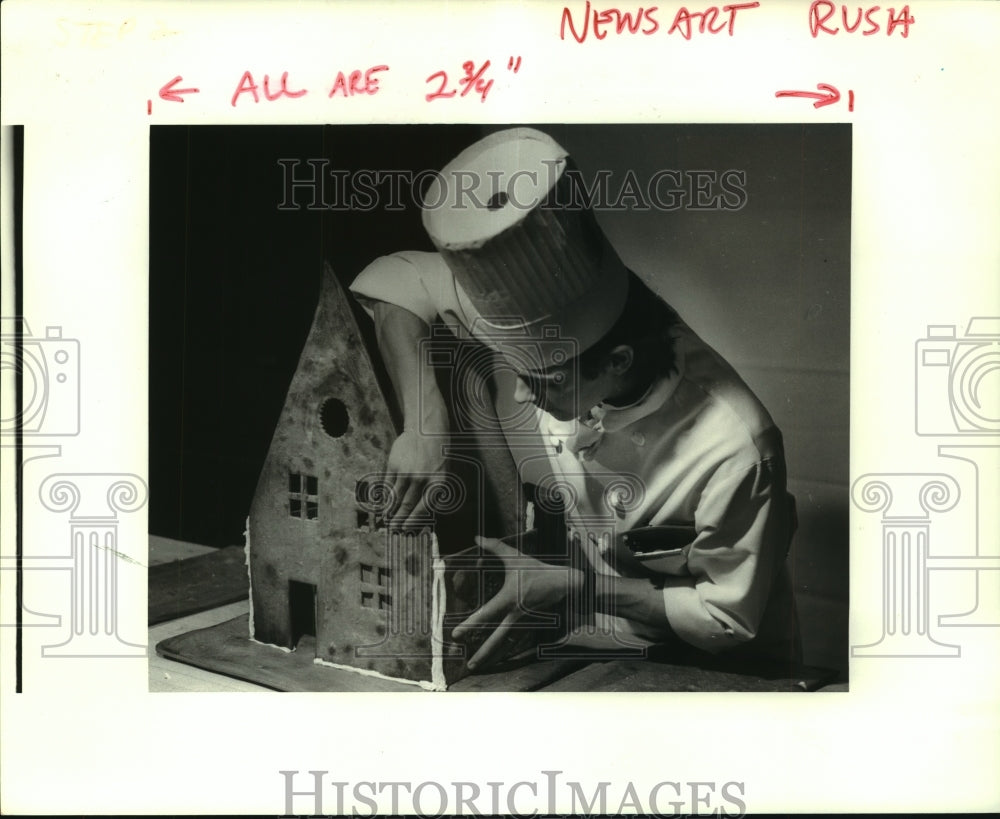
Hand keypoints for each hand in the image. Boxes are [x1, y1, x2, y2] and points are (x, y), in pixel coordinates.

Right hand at [384, 429, 446, 528]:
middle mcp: (421, 479)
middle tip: (394, 529)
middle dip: (400, 519)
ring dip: (390, 511)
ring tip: (386, 519)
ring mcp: (406, 472)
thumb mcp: (443, 472)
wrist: (426, 429)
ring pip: (396, 497)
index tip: (406, 528)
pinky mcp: (394, 465)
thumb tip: (423, 512)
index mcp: (437, 482)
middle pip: (408, 504)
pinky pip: (388, 486)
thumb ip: (434, 491)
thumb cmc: (437, 453)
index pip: (424, 508)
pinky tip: (382, 504)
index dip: (414, 520)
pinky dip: (384, 497)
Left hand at [451, 536, 583, 670]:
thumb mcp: (516, 556)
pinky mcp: (528, 621)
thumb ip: (495, 546)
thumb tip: (477, 537)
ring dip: (491, 654)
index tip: (456, 634)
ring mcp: (522, 620)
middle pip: (497, 639)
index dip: (470, 624)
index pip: (486, 614)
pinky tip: (496, 655)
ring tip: (476, 665)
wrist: (565, 583)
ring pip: (505, 641)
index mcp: (509, 599)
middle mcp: (514, 613)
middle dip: (483, 653)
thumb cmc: (539, 569)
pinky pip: (514, 637)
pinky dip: (504, 647)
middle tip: (468, 666)